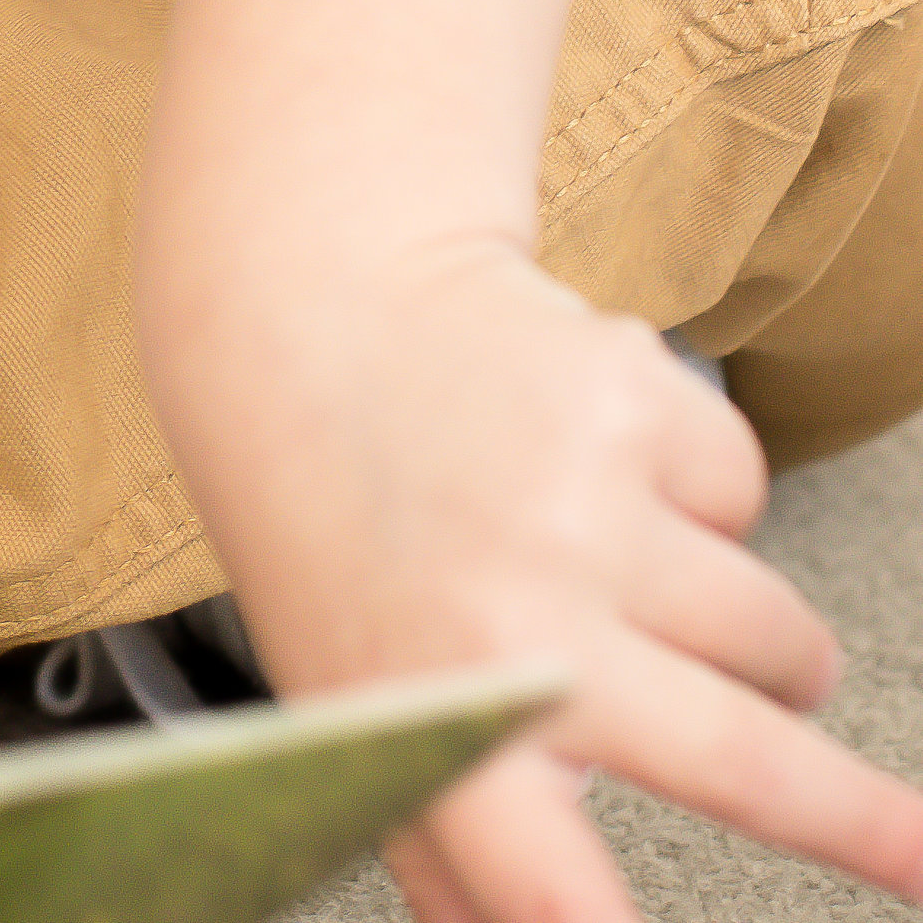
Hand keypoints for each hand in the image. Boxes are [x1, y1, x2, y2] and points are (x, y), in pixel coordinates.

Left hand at [161, 240, 922, 922]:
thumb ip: (448, 853)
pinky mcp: (632, 392)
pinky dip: (705, 496)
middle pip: (746, 767)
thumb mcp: (353, 706)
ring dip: (769, 652)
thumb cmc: (336, 531)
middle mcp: (521, 618)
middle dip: (866, 825)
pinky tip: (604, 466)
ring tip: (666, 607)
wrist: (313, 314)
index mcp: (438, 721)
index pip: (550, 895)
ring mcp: (586, 501)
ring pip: (774, 632)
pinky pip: (745, 493)